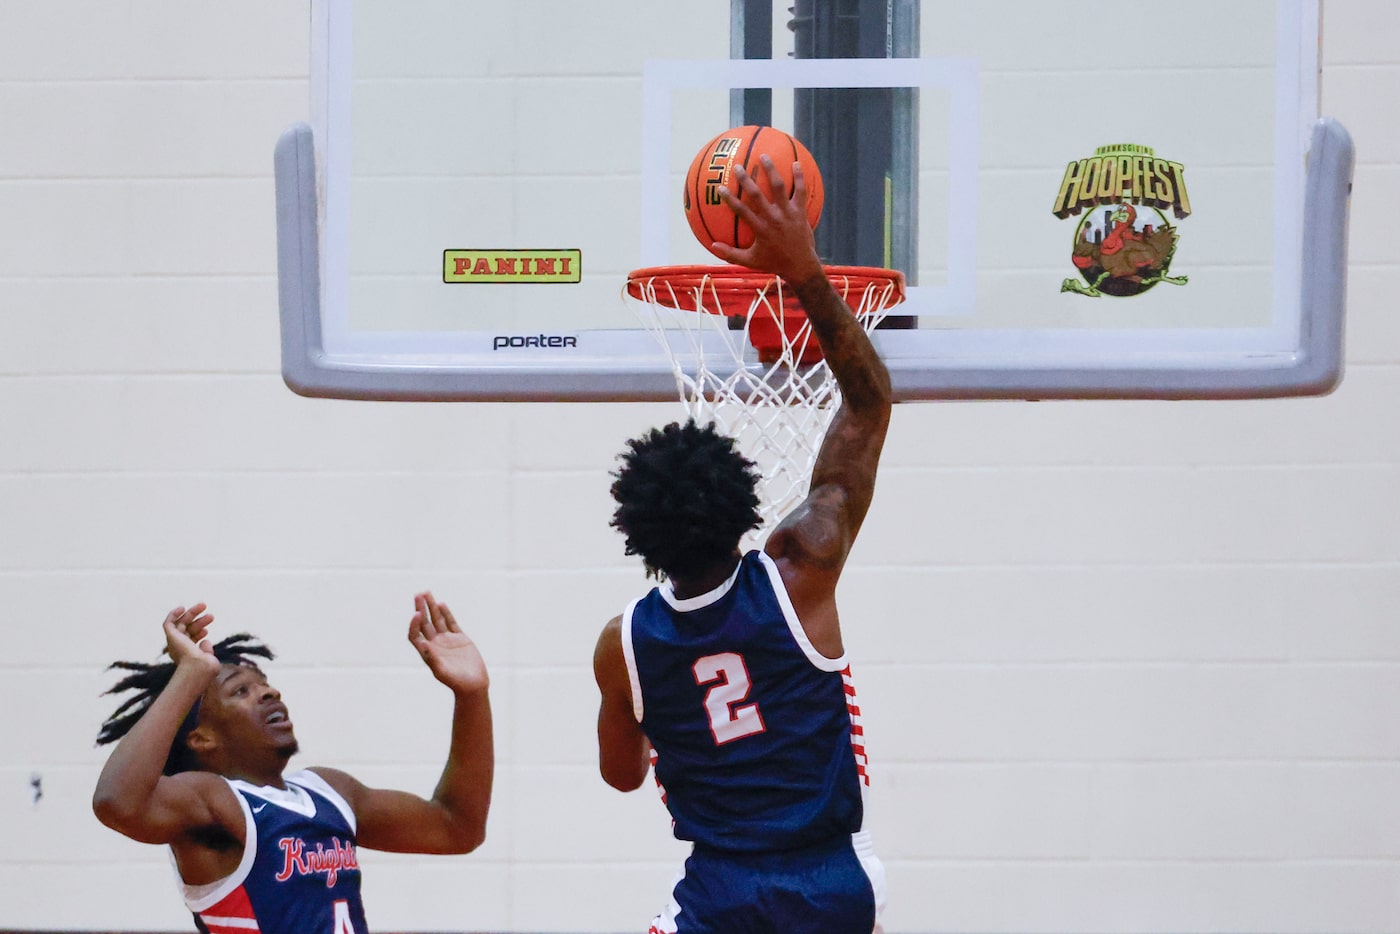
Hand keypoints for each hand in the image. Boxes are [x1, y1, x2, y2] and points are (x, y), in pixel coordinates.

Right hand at [162, 604, 219, 673]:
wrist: (198, 668)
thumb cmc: (206, 667)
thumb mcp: (209, 659)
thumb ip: (206, 650)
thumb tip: (205, 641)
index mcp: (186, 655)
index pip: (190, 640)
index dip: (198, 634)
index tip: (206, 631)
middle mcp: (178, 649)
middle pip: (187, 631)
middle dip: (199, 621)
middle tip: (211, 615)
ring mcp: (174, 642)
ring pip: (181, 624)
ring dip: (192, 613)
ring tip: (204, 605)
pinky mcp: (171, 636)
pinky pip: (168, 623)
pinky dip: (173, 614)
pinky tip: (182, 607)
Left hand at [409, 592, 488, 695]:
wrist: (474, 686)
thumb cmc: (457, 682)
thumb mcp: (442, 672)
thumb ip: (432, 659)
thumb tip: (423, 644)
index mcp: (428, 652)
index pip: (415, 635)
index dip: (414, 624)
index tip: (417, 613)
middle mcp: (436, 644)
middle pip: (424, 623)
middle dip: (421, 608)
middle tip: (418, 594)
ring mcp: (448, 641)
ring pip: (437, 620)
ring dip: (432, 607)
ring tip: (426, 593)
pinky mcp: (461, 639)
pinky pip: (451, 623)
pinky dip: (446, 613)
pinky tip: (441, 604)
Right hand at [709, 154, 824, 284]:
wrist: (800, 266)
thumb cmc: (773, 263)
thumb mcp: (750, 262)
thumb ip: (730, 254)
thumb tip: (712, 246)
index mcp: (760, 229)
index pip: (741, 211)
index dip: (730, 199)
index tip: (720, 188)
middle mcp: (773, 219)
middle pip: (757, 195)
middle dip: (746, 180)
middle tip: (738, 166)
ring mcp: (788, 214)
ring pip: (779, 187)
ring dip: (771, 170)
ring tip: (764, 155)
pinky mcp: (800, 212)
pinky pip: (801, 191)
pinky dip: (799, 177)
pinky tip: (796, 163)